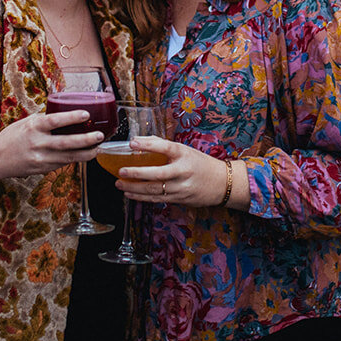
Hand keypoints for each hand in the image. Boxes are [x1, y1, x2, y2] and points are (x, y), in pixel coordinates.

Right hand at [0, 109, 103, 178]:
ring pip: (68, 158)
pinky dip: (74, 159)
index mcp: (33, 127)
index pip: (55, 121)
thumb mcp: (27, 122)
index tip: (86, 114)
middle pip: (66, 144)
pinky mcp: (42, 170)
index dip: (72, 117)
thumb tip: (66, 116)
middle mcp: (37, 143)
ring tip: (98, 148)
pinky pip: (62, 164)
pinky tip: (83, 155)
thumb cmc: (12, 137)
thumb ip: (45, 121)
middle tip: (99, 136)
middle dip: (86, 141)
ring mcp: (40, 159)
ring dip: (86, 154)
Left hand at [116, 136, 242, 208]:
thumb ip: (163, 145)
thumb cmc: (201, 164)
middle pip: (157, 174)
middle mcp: (183, 171)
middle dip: (137, 173)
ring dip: (134, 188)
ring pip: (154, 190)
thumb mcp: (186, 150)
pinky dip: (141, 197)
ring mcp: (181, 188)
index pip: (165, 147)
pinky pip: (157, 199)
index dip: (148, 145)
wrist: (221, 183)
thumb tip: (140, 140)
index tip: (132, 143)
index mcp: (184, 154)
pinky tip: (129, 193)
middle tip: (121, 171)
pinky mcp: (179, 199)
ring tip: (119, 183)